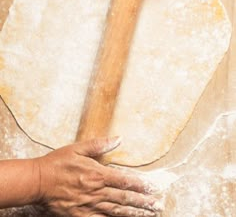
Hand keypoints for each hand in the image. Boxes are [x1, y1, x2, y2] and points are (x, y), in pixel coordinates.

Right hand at [35, 137, 158, 216]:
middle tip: (158, 205)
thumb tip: (118, 138)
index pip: (125, 180)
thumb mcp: (78, 148)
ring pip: (117, 211)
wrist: (37, 181)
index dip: (141, 185)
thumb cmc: (57, 163)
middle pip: (125, 198)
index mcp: (96, 174)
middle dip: (144, 202)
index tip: (154, 187)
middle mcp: (96, 191)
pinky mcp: (80, 216)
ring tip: (149, 215)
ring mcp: (89, 206)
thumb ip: (99, 144)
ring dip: (134, 213)